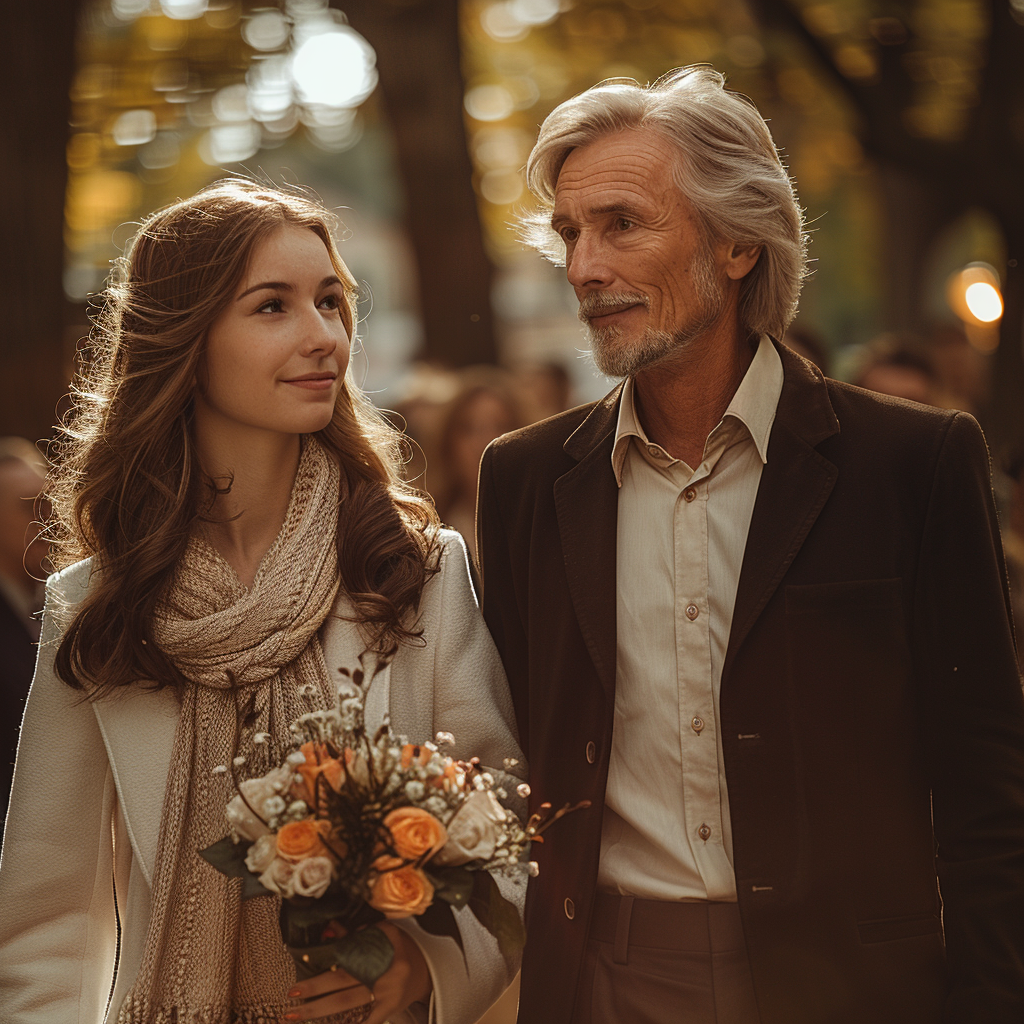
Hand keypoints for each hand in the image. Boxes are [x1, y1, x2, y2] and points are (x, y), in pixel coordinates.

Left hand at [282, 922, 432, 1022]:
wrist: (428, 970)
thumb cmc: (402, 949)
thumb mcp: (384, 933)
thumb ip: (357, 933)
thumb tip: (329, 929)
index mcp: (381, 950)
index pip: (348, 955)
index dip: (325, 961)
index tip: (301, 965)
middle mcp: (384, 973)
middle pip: (343, 983)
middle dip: (314, 989)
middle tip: (291, 995)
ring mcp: (386, 995)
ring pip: (347, 1004)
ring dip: (319, 1011)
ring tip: (295, 1015)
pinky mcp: (389, 1010)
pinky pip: (367, 1021)